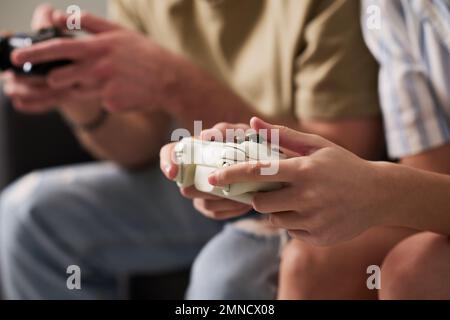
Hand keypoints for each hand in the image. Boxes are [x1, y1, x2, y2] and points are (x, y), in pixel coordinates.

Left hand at [12, 12, 182, 112]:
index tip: (17, 57)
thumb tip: (59, 17)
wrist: (170, 80)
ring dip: (83, 86)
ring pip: (78, 91)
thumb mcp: (118, 32)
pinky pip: (98, 102)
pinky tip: (121, 91)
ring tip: (106, 80)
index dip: (34, 53)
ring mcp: (105, 88)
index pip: (57, 48)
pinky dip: (104, 97)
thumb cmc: (145, 54)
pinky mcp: (112, 104)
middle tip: (67, 74)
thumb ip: (87, 23)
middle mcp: (98, 68)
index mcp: (98, 47)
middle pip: (60, 76)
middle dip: (57, 77)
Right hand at [159, 122, 252, 219]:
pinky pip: (216, 213)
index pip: (168, 153)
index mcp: (194, 149)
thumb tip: (203, 135)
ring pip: (203, 204)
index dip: (167, 163)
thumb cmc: (248, 142)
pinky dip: (232, 209)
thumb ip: (224, 130)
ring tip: (245, 194)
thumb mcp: (240, 132)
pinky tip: (246, 203)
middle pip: (186, 188)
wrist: (263, 163)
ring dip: (224, 201)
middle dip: (207, 189)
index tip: (173, 174)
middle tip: (227, 185)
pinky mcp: (212, 206)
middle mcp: (192, 172)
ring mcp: (200, 191)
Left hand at [207, 117, 388, 244]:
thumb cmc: (344, 166)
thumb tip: (252, 122)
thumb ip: (282, 135)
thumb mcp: (317, 145)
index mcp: (303, 171)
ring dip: (278, 209)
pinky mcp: (317, 238)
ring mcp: (312, 220)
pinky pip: (290, 231)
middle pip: (260, 202)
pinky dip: (294, 222)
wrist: (378, 195)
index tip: (213, 179)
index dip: (231, 175)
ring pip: (274, 219)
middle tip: (273, 189)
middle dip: (259, 196)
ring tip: (299, 199)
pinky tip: (312, 212)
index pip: (257, 173)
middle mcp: (306, 197)